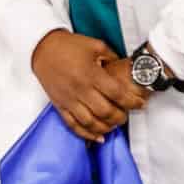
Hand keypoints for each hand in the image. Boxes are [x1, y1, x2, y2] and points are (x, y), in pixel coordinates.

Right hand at [30, 30, 148, 142]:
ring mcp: (68, 99)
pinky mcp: (59, 106)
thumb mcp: (97, 46)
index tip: (140, 104)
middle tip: (127, 116)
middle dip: (120, 117)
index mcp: (91, 74)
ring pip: (89, 122)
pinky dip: (86, 134)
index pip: (116, 93)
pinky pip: (72, 125)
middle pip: (104, 111)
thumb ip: (113, 58)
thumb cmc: (71, 46)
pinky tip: (98, 137)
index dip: (131, 101)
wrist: (42, 49)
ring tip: (115, 126)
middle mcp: (80, 89)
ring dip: (105, 127)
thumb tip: (126, 69)